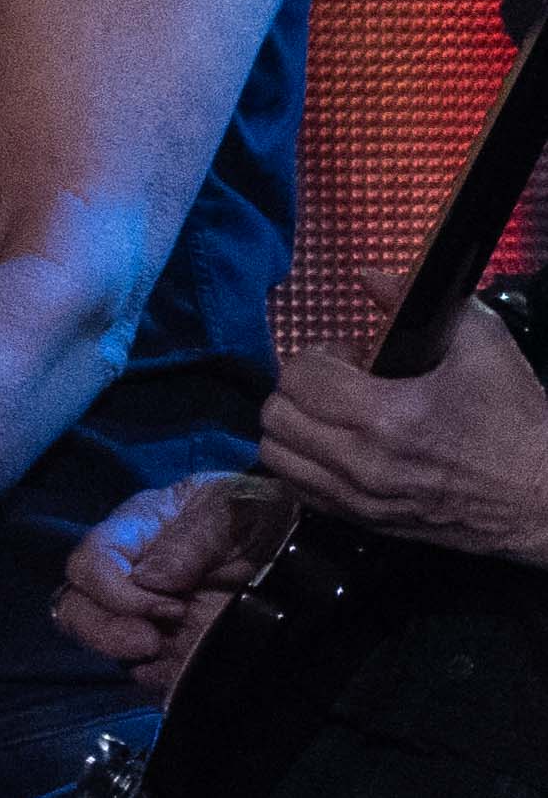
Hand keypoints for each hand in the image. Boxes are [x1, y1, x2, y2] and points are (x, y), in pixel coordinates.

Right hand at [57, 468, 292, 695]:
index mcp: (135, 531)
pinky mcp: (168, 646)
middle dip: (104, 630)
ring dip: (125, 653)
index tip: (168, 607)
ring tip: (165, 652)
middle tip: (150, 642)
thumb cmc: (261, 513)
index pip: (89, 563)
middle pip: (76, 606)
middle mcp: (128, 573)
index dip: (113, 592)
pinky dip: (157, 677)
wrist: (301, 541)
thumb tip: (149, 579)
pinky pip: (143, 671)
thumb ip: (193, 537)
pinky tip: (181, 669)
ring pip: (100, 640)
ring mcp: (145, 613)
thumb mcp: (235, 508)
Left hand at [260, 302, 547, 565]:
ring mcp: (359, 498)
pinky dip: (302, 464)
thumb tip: (367, 276)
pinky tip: (334, 447)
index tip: (349, 357)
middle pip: (276, 416)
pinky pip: (297, 489)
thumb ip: (416, 301)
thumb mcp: (482, 345)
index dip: (317, 357)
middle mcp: (361, 462)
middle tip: (335, 383)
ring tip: (330, 415)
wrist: (542, 497)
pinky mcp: (362, 521)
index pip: (298, 378)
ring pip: (276, 456)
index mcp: (386, 416)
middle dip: (298, 389)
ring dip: (293, 427)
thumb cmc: (517, 421)